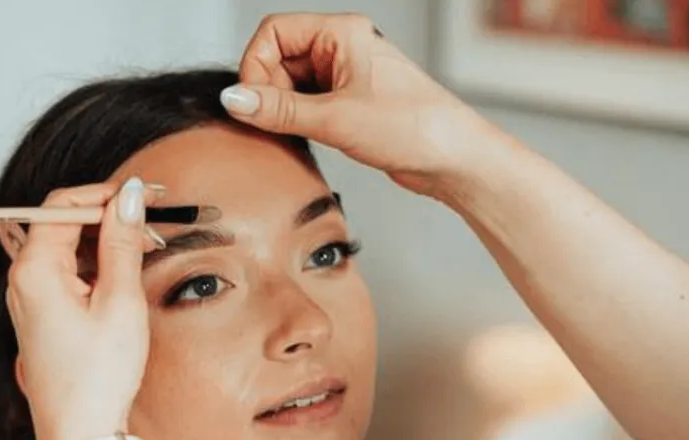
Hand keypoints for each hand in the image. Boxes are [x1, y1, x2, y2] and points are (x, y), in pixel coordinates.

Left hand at [5, 178, 155, 439]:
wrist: (79, 435)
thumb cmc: (98, 374)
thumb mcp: (119, 301)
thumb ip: (122, 242)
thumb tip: (128, 196)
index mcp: (34, 269)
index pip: (62, 203)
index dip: (104, 193)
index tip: (144, 196)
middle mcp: (22, 279)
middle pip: (61, 222)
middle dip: (106, 216)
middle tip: (152, 223)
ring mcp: (28, 299)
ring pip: (65, 248)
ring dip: (103, 241)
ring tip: (144, 251)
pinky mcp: (40, 316)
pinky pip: (64, 273)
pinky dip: (93, 266)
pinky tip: (123, 277)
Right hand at [222, 12, 499, 195]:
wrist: (454, 158)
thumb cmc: (414, 127)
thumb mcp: (336, 119)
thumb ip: (279, 110)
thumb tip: (234, 100)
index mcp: (342, 32)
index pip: (273, 32)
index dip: (255, 67)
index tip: (252, 103)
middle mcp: (342, 47)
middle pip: (277, 57)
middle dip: (268, 91)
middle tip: (273, 123)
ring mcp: (345, 74)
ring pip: (289, 83)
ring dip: (282, 108)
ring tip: (297, 133)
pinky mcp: (348, 101)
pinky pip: (305, 103)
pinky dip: (296, 120)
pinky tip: (306, 138)